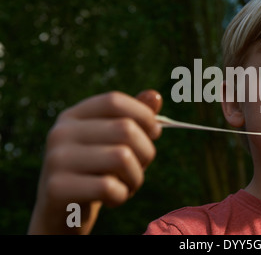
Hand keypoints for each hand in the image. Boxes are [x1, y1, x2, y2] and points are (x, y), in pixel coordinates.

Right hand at [28, 90, 162, 233]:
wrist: (63, 212)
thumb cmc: (97, 171)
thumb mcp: (113, 143)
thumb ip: (133, 118)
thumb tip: (155, 96)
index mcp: (74, 116)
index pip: (114, 101)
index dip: (143, 115)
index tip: (155, 133)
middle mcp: (61, 132)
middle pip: (125, 129)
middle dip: (146, 152)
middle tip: (140, 167)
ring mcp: (56, 159)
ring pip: (121, 157)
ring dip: (136, 177)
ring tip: (128, 185)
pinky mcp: (57, 187)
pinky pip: (108, 187)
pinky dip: (121, 195)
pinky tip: (113, 198)